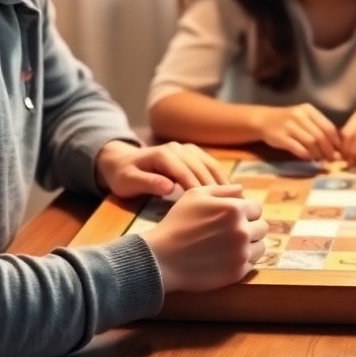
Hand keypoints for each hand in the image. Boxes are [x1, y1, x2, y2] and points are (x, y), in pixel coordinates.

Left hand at [95, 140, 227, 197]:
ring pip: (210, 165)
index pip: (184, 172)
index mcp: (163, 154)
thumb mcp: (128, 181)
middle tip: (226, 209)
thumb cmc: (124, 175)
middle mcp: (178, 148)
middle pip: (201, 168)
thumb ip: (148, 183)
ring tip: (234, 202)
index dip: (197, 189)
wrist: (121, 161)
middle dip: (214, 188)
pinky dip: (220, 178)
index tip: (208, 208)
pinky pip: (211, 165)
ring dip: (222, 183)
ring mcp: (187, 149)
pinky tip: (229, 193)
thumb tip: (169, 187)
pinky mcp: (193, 153)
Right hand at [146, 184, 267, 291]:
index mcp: (234, 209)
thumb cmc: (177, 223)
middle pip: (262, 227)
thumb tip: (243, 190)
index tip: (231, 218)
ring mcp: (241, 253)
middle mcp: (242, 231)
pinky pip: (251, 264)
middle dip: (249, 227)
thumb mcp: (195, 195)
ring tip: (229, 246)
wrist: (162, 258)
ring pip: (260, 247)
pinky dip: (241, 261)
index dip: (245, 211)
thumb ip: (223, 190)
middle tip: (230, 232)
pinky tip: (224, 259)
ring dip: (249, 245)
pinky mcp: (238, 272)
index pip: (256, 208)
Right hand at [256, 104, 341, 160]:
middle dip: (328, 150)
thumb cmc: (288, 120)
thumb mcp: (304, 118)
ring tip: (320, 160)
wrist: (264, 120)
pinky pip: (298, 148)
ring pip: (311, 142)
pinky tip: (309, 159)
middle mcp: (300, 116)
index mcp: (309, 110)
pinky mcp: (281, 137)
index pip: (328, 127)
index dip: (336, 141)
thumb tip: (336, 147)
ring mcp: (289, 126)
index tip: (340, 151)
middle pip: (320, 136)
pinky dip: (306, 155)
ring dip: (318, 154)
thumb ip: (319, 128)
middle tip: (331, 159)